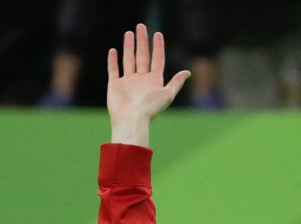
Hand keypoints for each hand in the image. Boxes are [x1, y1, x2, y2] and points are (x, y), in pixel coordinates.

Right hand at [106, 23, 190, 146]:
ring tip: (129, 33)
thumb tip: (188, 72)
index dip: (158, 47)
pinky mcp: (115, 85)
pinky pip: (114, 70)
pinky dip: (113, 61)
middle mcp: (141, 80)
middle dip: (142, 41)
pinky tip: (113, 50)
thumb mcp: (168, 94)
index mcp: (154, 81)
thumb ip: (176, 82)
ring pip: (128, 60)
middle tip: (141, 26)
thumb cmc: (150, 109)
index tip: (157, 34)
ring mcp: (128, 82)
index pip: (157, 59)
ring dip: (129, 46)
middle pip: (142, 56)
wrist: (132, 120)